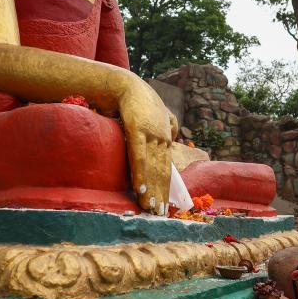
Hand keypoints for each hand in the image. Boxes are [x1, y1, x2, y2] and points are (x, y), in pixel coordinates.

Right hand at [118, 78, 173, 215]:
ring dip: (152, 191)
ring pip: (153, 168)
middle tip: (159, 215)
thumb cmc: (137, 98)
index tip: (164, 204)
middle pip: (161, 172)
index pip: (166, 167)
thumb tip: (173, 135)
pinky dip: (141, 175)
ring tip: (151, 209)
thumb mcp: (159, 111)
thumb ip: (168, 123)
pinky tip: (141, 190)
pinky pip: (139, 157)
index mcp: (165, 137)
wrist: (124, 83)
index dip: (165, 186)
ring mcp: (151, 134)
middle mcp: (161, 138)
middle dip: (160, 194)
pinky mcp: (137, 129)